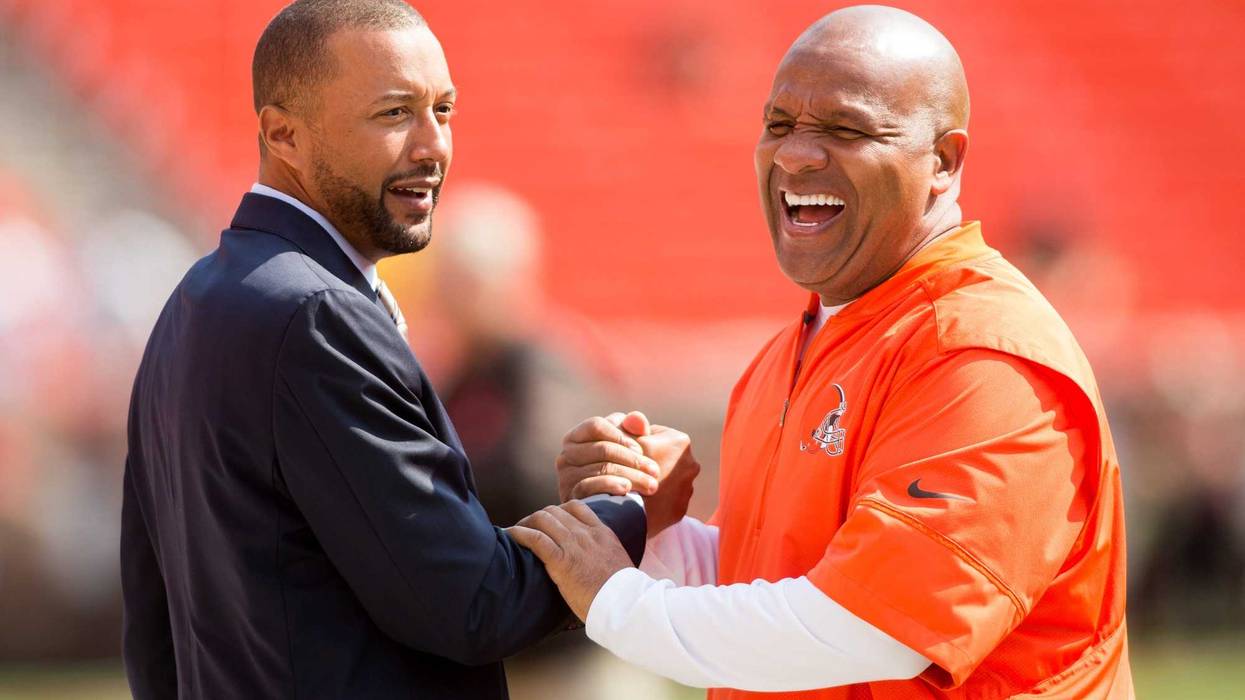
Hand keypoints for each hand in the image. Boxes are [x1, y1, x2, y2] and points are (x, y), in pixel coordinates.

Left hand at [507, 500, 632, 620]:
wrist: (625, 604)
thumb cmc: (622, 593)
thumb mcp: (617, 563)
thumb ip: (604, 554)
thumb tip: (595, 562)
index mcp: (602, 533)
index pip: (575, 507)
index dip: (557, 511)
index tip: (549, 521)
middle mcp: (586, 534)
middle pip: (554, 511)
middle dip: (537, 517)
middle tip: (527, 529)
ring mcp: (574, 546)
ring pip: (543, 519)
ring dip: (525, 523)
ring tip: (516, 532)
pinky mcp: (561, 561)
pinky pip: (535, 539)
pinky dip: (518, 534)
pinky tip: (509, 535)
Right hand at [555, 414, 661, 499]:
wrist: (616, 506)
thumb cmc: (625, 468)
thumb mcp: (631, 446)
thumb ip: (636, 429)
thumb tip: (637, 419)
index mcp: (577, 436)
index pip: (596, 426)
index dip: (620, 435)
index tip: (641, 449)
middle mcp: (566, 454)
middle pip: (601, 449)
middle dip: (633, 460)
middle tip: (655, 471)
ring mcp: (566, 476)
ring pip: (600, 468)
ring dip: (631, 476)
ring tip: (651, 484)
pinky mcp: (570, 496)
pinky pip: (589, 487)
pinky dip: (610, 485)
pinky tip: (627, 489)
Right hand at [635, 425, 699, 537]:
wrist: (629, 512)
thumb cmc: (628, 470)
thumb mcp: (627, 439)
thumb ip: (632, 425)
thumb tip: (636, 417)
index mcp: (680, 442)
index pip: (655, 435)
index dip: (637, 442)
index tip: (626, 452)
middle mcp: (691, 463)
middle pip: (664, 457)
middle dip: (650, 461)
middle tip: (630, 469)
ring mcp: (688, 488)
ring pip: (666, 478)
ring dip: (654, 480)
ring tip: (635, 486)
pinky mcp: (681, 509)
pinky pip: (667, 499)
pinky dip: (657, 498)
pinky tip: (642, 499)